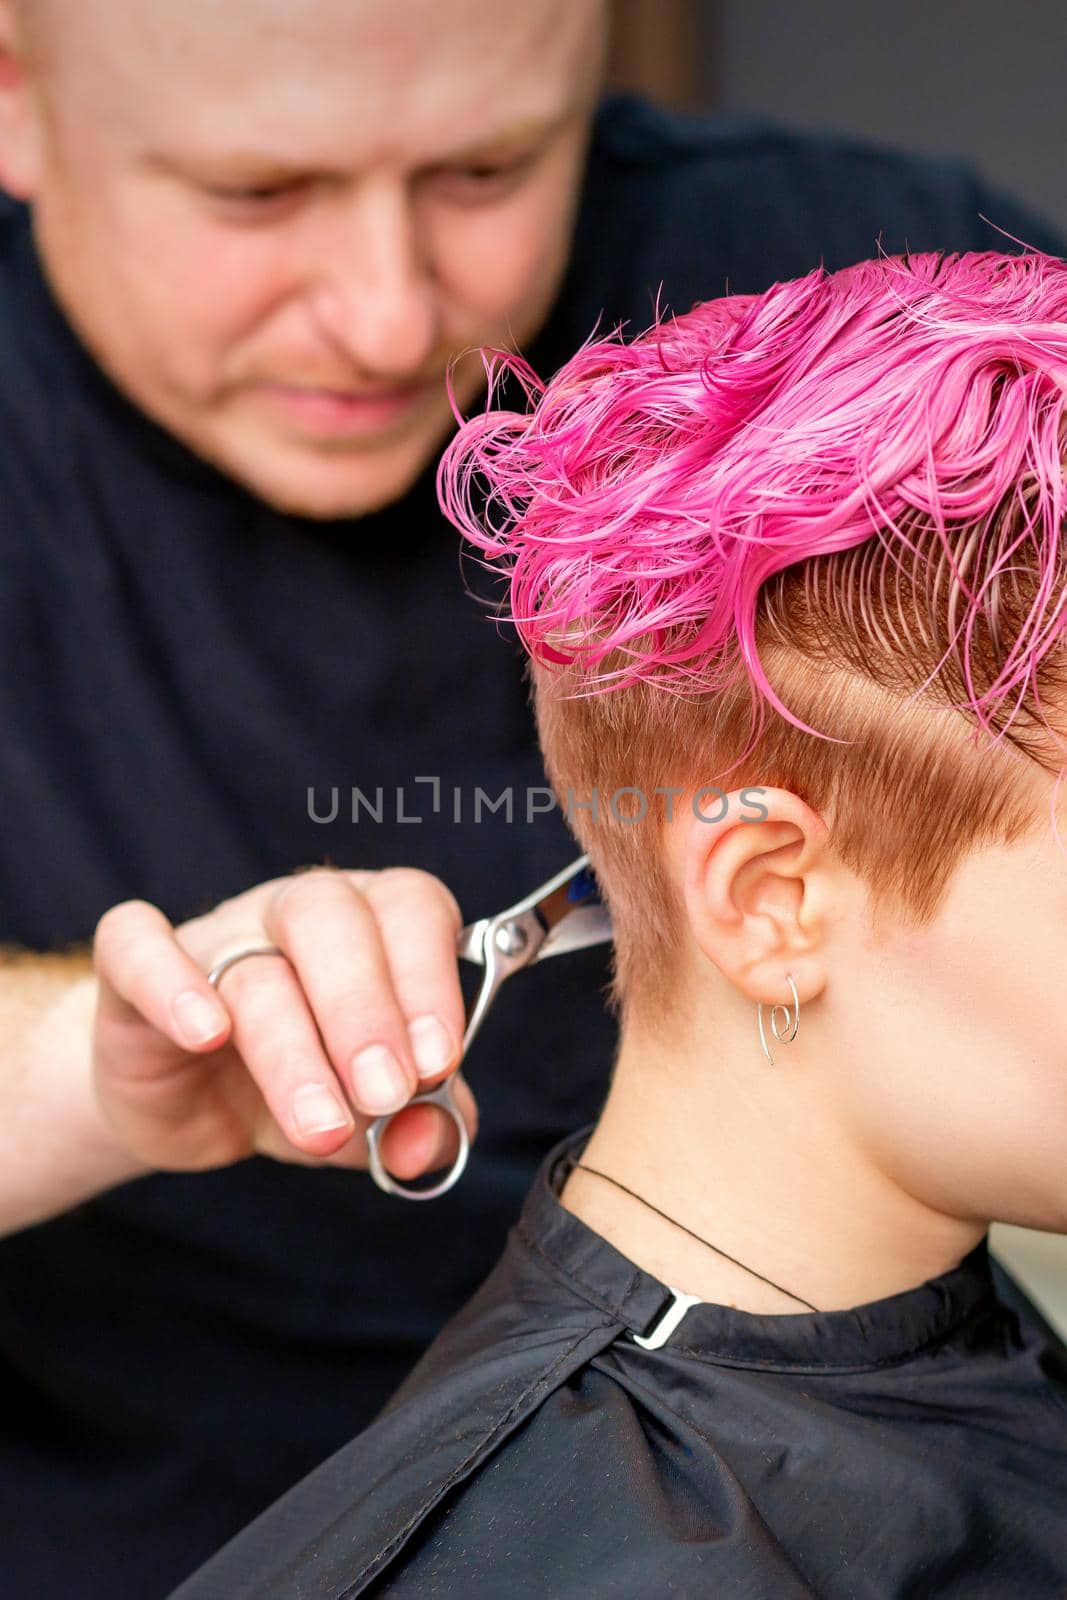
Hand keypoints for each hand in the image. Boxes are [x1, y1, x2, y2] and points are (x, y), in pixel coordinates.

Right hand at [91, 868, 475, 1179]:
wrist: (182, 1109)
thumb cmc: (294, 1089)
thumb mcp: (365, 1118)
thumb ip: (415, 1126)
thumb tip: (427, 1144)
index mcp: (372, 923)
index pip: (411, 909)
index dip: (429, 981)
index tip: (437, 1063)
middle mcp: (296, 911)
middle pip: (331, 917)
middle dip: (366, 1011)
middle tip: (386, 1094)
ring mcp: (214, 932)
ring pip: (253, 969)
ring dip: (293, 1052)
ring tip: (322, 1127)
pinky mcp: (131, 967)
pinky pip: (137, 945)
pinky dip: (170, 984)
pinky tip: (205, 1035)